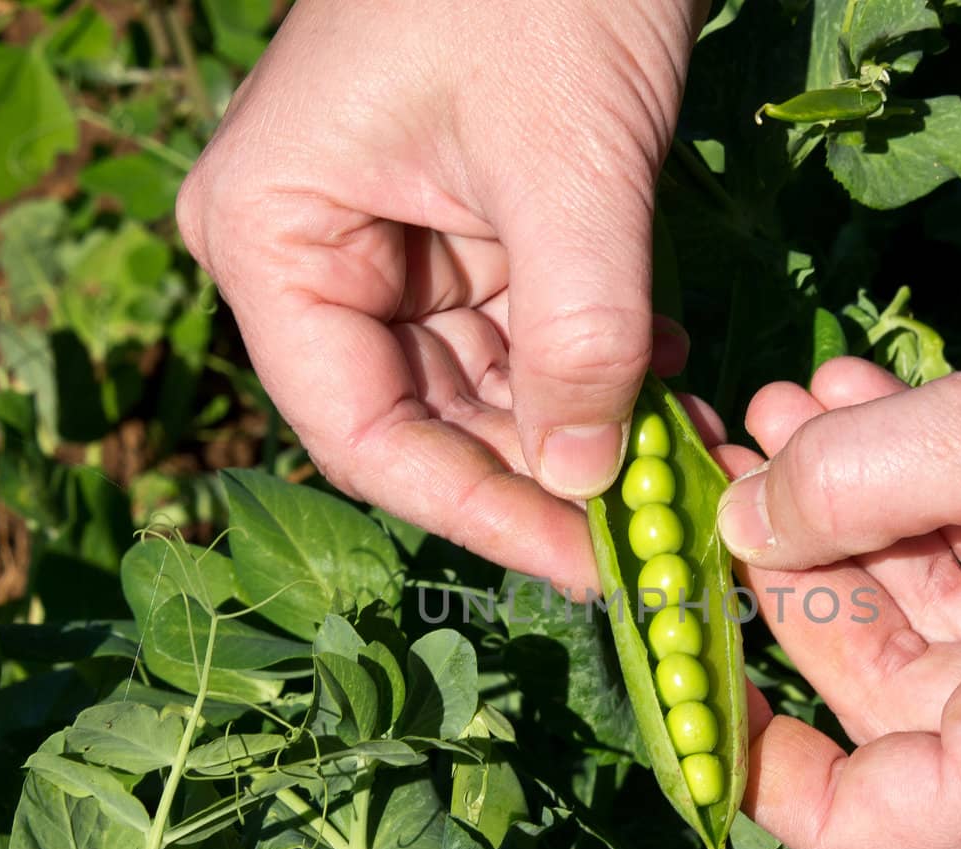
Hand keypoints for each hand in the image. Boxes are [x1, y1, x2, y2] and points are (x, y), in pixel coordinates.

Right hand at [177, 0, 702, 593]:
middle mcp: (313, 253)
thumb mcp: (566, 171)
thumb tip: (588, 484)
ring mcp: (388, 242)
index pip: (362, 435)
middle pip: (428, 420)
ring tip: (686, 450)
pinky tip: (671, 376)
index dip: (478, 512)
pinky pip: (522, 332)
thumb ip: (579, 338)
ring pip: (486, 387)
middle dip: (552, 473)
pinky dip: (596, 364)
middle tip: (662, 524)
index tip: (587, 566)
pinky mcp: (461, 227)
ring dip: (587, 425)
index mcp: (274, 238)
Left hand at [716, 234, 960, 848]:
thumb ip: (849, 482)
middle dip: (801, 566)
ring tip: (785, 405)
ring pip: (946, 616)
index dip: (757, 763)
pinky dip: (940, 497)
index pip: (870, 824)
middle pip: (893, 693)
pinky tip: (868, 401)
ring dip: (861, 508)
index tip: (683, 673)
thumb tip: (739, 518)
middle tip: (725, 466)